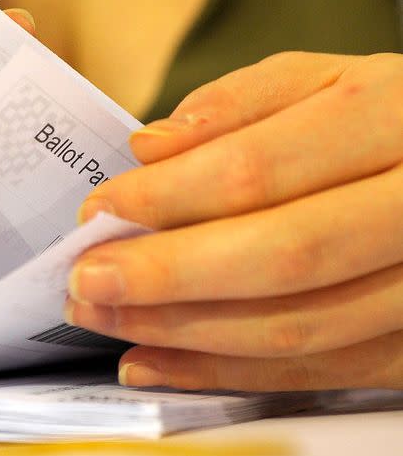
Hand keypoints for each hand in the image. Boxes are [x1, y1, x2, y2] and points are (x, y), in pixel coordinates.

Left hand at [66, 52, 402, 390]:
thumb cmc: (387, 118)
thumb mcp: (327, 80)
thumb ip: (240, 102)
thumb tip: (150, 147)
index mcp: (392, 117)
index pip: (259, 169)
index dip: (167, 198)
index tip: (98, 212)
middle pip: (280, 255)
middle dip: (165, 277)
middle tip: (84, 282)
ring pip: (298, 326)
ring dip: (182, 332)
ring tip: (103, 320)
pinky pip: (317, 371)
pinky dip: (224, 375)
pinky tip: (153, 362)